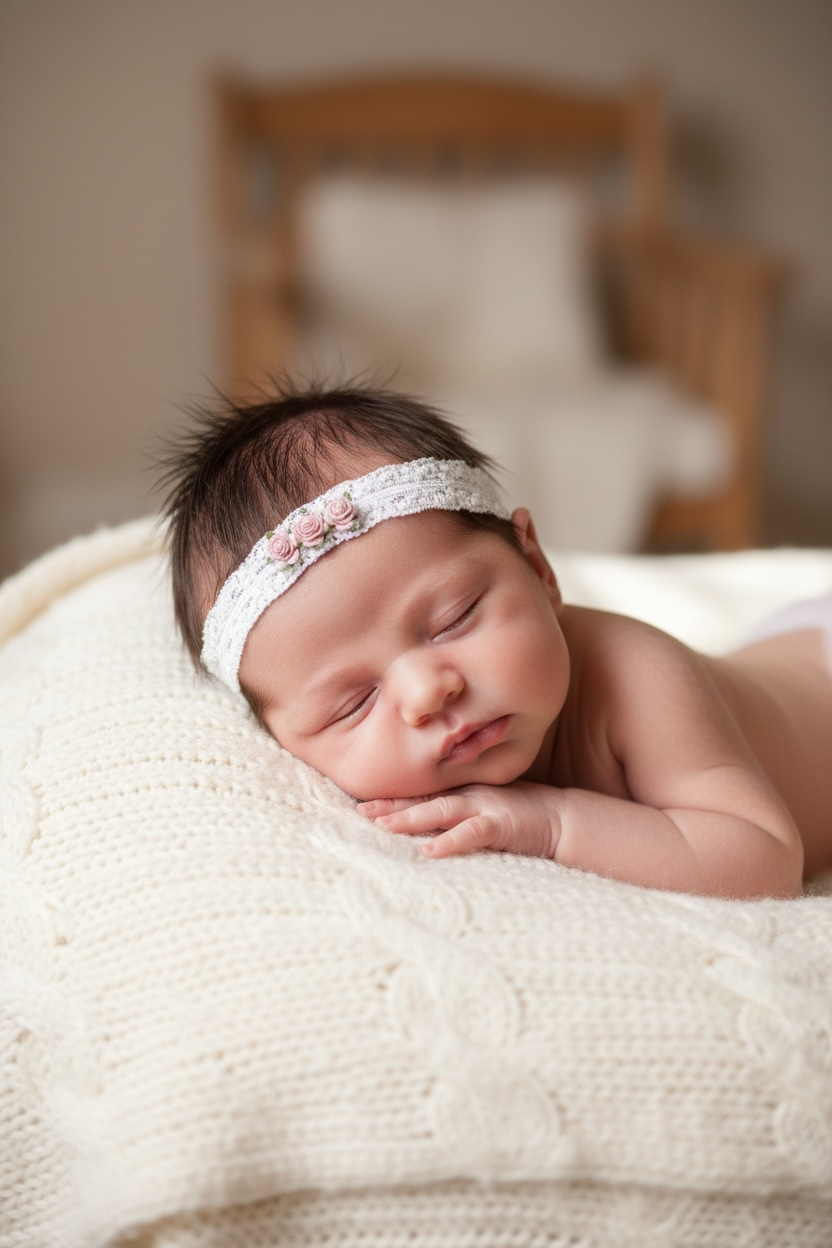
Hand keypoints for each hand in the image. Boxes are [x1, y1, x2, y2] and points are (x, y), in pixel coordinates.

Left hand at [358, 781, 562, 859]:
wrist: (563, 818)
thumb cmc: (522, 817)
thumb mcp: (486, 810)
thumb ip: (460, 814)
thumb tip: (428, 829)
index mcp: (464, 793)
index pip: (422, 795)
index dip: (394, 799)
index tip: (363, 804)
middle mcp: (469, 796)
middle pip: (424, 800)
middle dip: (392, 806)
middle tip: (361, 811)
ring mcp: (485, 807)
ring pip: (441, 811)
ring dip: (411, 818)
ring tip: (384, 826)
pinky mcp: (501, 824)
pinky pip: (472, 832)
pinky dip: (451, 841)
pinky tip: (430, 851)